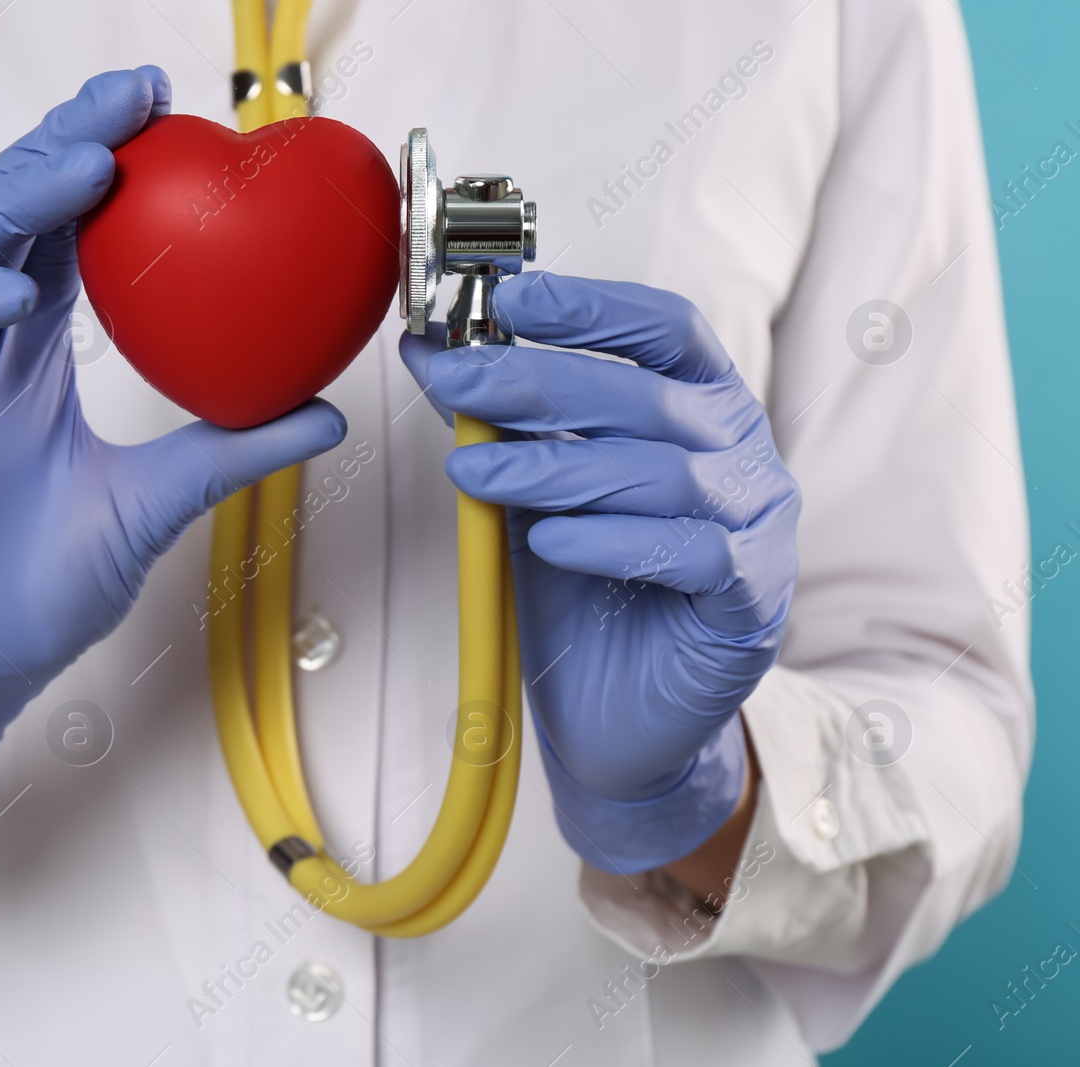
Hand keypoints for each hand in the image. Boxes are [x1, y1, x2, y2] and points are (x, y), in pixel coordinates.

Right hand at [0, 67, 345, 870]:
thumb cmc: (35, 600)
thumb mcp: (148, 512)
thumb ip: (225, 453)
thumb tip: (331, 414)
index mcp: (32, 361)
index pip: (70, 237)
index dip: (111, 169)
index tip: (174, 116)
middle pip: (11, 217)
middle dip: (64, 146)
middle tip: (132, 102)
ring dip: (14, 199)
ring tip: (83, 167)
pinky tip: (14, 296)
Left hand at [402, 273, 798, 873]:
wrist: (620, 719)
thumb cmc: (584, 592)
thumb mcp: (535, 492)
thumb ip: (502, 424)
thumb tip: (431, 350)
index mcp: (701, 410)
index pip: (666, 329)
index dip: (593, 306)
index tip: (510, 296)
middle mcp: (742, 456)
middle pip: (648, 397)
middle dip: (538, 384)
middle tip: (456, 381)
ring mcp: (757, 528)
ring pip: (661, 475)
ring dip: (554, 469)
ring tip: (471, 474)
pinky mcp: (750, 601)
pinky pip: (688, 555)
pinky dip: (611, 543)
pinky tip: (548, 543)